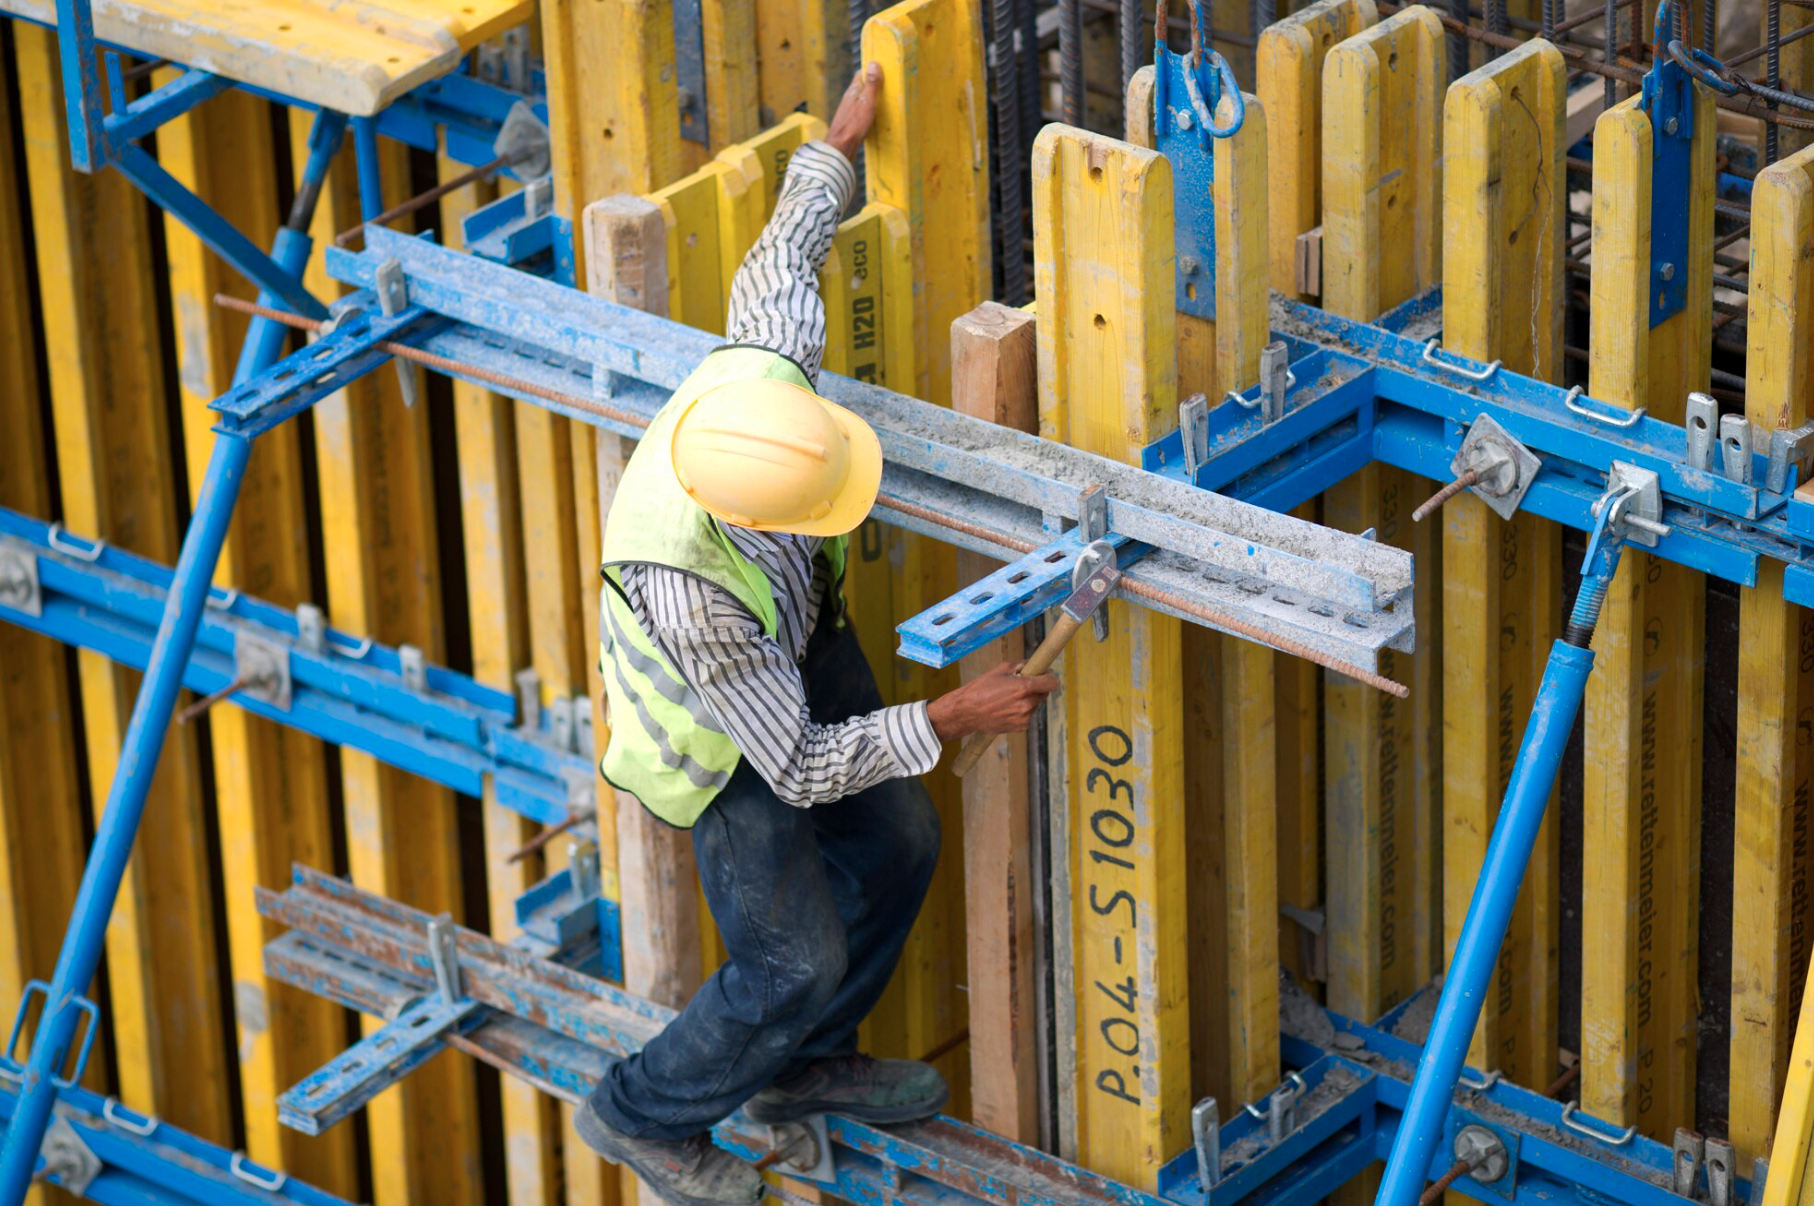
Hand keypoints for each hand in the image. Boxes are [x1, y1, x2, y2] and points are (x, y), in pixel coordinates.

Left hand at [825, 62, 881, 162]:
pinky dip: (868, 109)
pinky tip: (873, 114)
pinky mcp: (850, 121)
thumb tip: (873, 63)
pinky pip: (860, 110)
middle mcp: (849, 98)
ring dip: (870, 97)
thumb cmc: (854, 124)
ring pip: (861, 98)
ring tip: (882, 98)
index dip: (870, 70)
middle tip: (885, 84)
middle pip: (861, 86)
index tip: (882, 69)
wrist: (841, 146)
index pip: (861, 74)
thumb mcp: (867, 102)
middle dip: (872, 84)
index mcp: (853, 90)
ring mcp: (848, 109)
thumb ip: (871, 84)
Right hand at [927, 661, 1060, 741]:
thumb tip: (1035, 664)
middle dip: (1035, 688)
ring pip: (1035, 705)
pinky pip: (1027, 715)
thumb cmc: (981, 688)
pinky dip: (1021, 711)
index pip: (1052, 683)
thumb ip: (1022, 666)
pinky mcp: (1021, 727)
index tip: (1046, 674)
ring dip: (1027, 700)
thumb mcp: (1001, 669)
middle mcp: (1028, 704)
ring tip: (1008, 698)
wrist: (967, 712)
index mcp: (1024, 687)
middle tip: (1019, 685)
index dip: (1050, 677)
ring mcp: (1025, 718)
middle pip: (1043, 693)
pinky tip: (1006, 708)